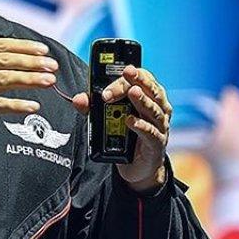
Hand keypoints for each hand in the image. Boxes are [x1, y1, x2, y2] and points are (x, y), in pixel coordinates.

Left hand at [71, 65, 170, 192]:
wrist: (139, 167)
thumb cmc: (129, 137)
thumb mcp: (110, 119)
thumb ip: (94, 108)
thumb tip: (79, 99)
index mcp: (150, 98)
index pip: (144, 79)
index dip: (132, 75)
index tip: (121, 71)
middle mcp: (159, 109)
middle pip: (152, 90)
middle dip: (139, 80)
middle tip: (127, 73)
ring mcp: (160, 127)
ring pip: (154, 110)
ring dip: (142, 100)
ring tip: (132, 92)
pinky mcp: (156, 144)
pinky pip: (151, 133)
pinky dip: (141, 126)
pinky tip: (130, 121)